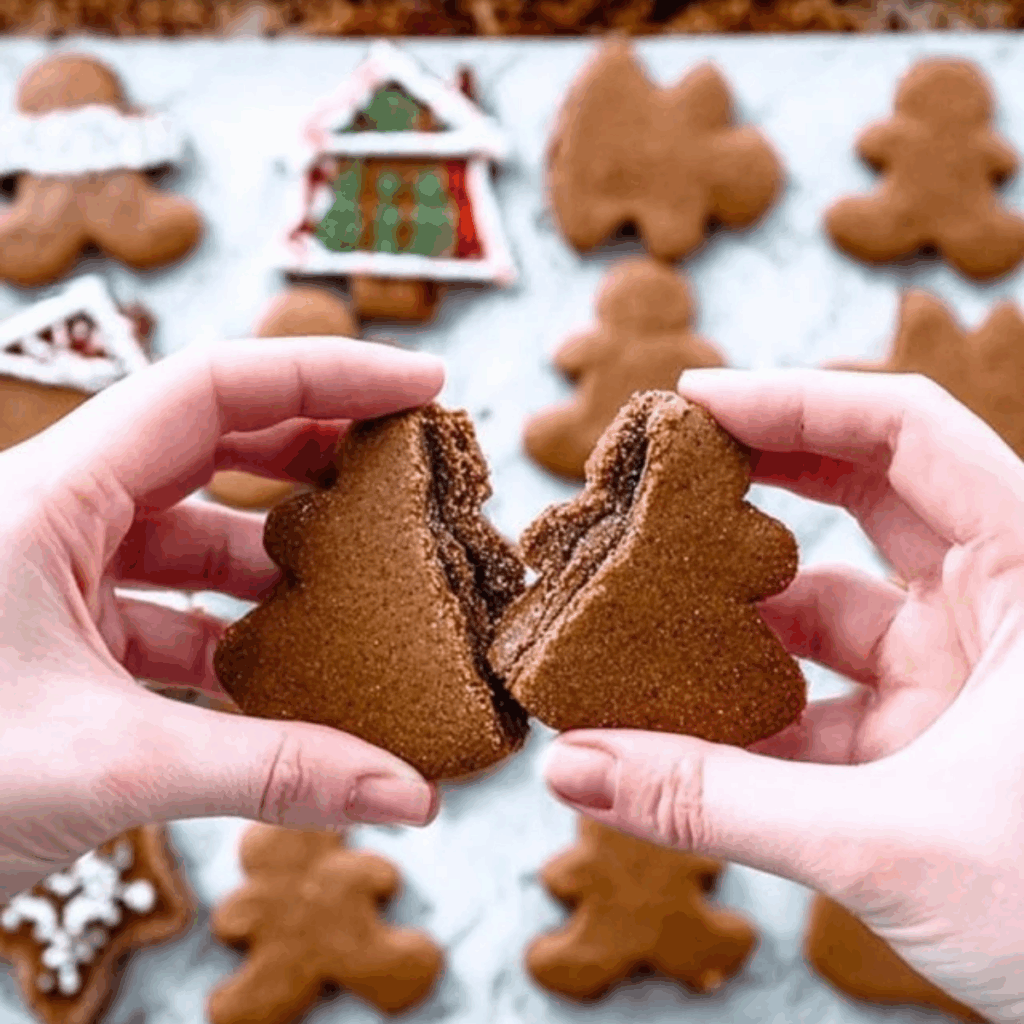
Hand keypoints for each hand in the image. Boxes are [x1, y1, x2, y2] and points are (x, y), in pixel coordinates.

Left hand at [0, 337, 444, 898]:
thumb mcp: (108, 768)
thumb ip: (273, 773)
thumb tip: (410, 795)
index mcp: (46, 499)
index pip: (210, 388)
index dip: (326, 373)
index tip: (422, 385)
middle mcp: (53, 518)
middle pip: (213, 444)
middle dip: (317, 455)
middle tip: (409, 473)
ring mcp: (58, 577)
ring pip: (197, 537)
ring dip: (281, 565)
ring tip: (369, 589)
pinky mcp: (62, 636)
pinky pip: (174, 612)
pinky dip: (238, 636)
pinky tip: (293, 675)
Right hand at [544, 368, 1023, 1022]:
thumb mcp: (888, 844)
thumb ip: (716, 802)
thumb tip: (571, 765)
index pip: (908, 431)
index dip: (795, 400)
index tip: (688, 404)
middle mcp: (995, 609)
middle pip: (863, 496)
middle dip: (752, 487)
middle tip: (651, 483)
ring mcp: (961, 678)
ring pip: (827, 615)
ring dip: (734, 625)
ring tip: (636, 621)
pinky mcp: (931, 744)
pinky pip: (821, 704)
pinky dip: (750, 715)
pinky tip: (674, 731)